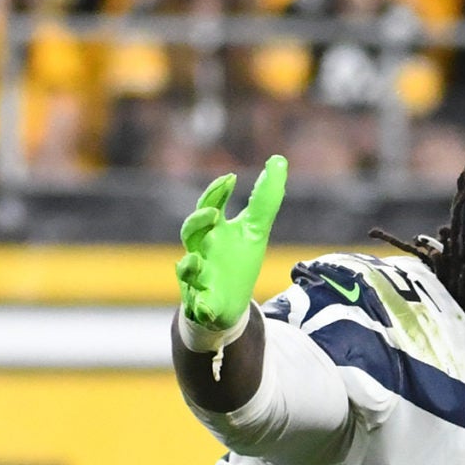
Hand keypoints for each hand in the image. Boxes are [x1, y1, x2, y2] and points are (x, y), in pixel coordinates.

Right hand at [176, 155, 286, 331]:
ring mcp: (197, 276)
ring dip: (190, 265)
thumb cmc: (236, 262)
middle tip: (214, 213)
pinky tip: (204, 303)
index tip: (231, 178)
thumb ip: (265, 199)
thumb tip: (279, 160)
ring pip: (186, 268)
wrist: (227, 304)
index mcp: (214, 230)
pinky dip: (198, 303)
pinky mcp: (200, 303)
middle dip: (198, 221)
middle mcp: (200, 250)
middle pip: (190, 232)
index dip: (217, 192)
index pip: (211, 206)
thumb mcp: (255, 231)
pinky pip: (195, 303)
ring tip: (197, 260)